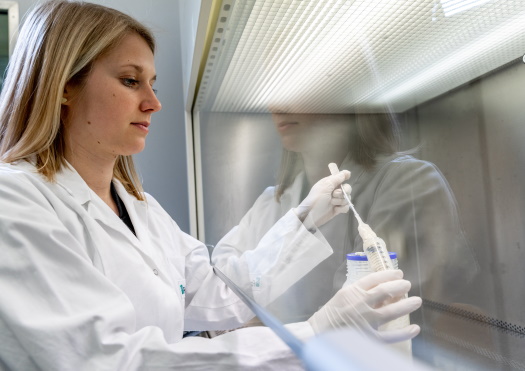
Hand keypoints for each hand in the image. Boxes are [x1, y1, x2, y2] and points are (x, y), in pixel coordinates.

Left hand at [293, 170, 350, 226]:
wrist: (311, 215)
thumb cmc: (316, 199)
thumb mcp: (325, 187)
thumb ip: (336, 179)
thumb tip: (346, 172)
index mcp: (330, 183)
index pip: (341, 176)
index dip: (345, 176)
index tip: (347, 178)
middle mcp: (334, 190)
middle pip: (348, 188)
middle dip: (343, 192)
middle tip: (334, 195)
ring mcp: (337, 200)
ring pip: (347, 198)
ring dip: (340, 201)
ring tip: (332, 203)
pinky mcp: (338, 209)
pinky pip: (346, 207)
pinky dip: (342, 208)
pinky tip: (335, 209)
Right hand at [307, 270, 421, 342]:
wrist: (317, 334)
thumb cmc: (330, 314)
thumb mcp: (341, 297)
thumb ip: (359, 292)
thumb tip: (381, 291)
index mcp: (351, 292)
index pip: (374, 279)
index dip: (388, 275)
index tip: (398, 273)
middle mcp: (359, 304)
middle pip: (385, 292)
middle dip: (399, 286)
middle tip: (407, 284)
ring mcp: (365, 321)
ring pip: (391, 311)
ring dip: (406, 305)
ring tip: (417, 300)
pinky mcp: (367, 337)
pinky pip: (390, 336)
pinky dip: (403, 333)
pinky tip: (415, 329)